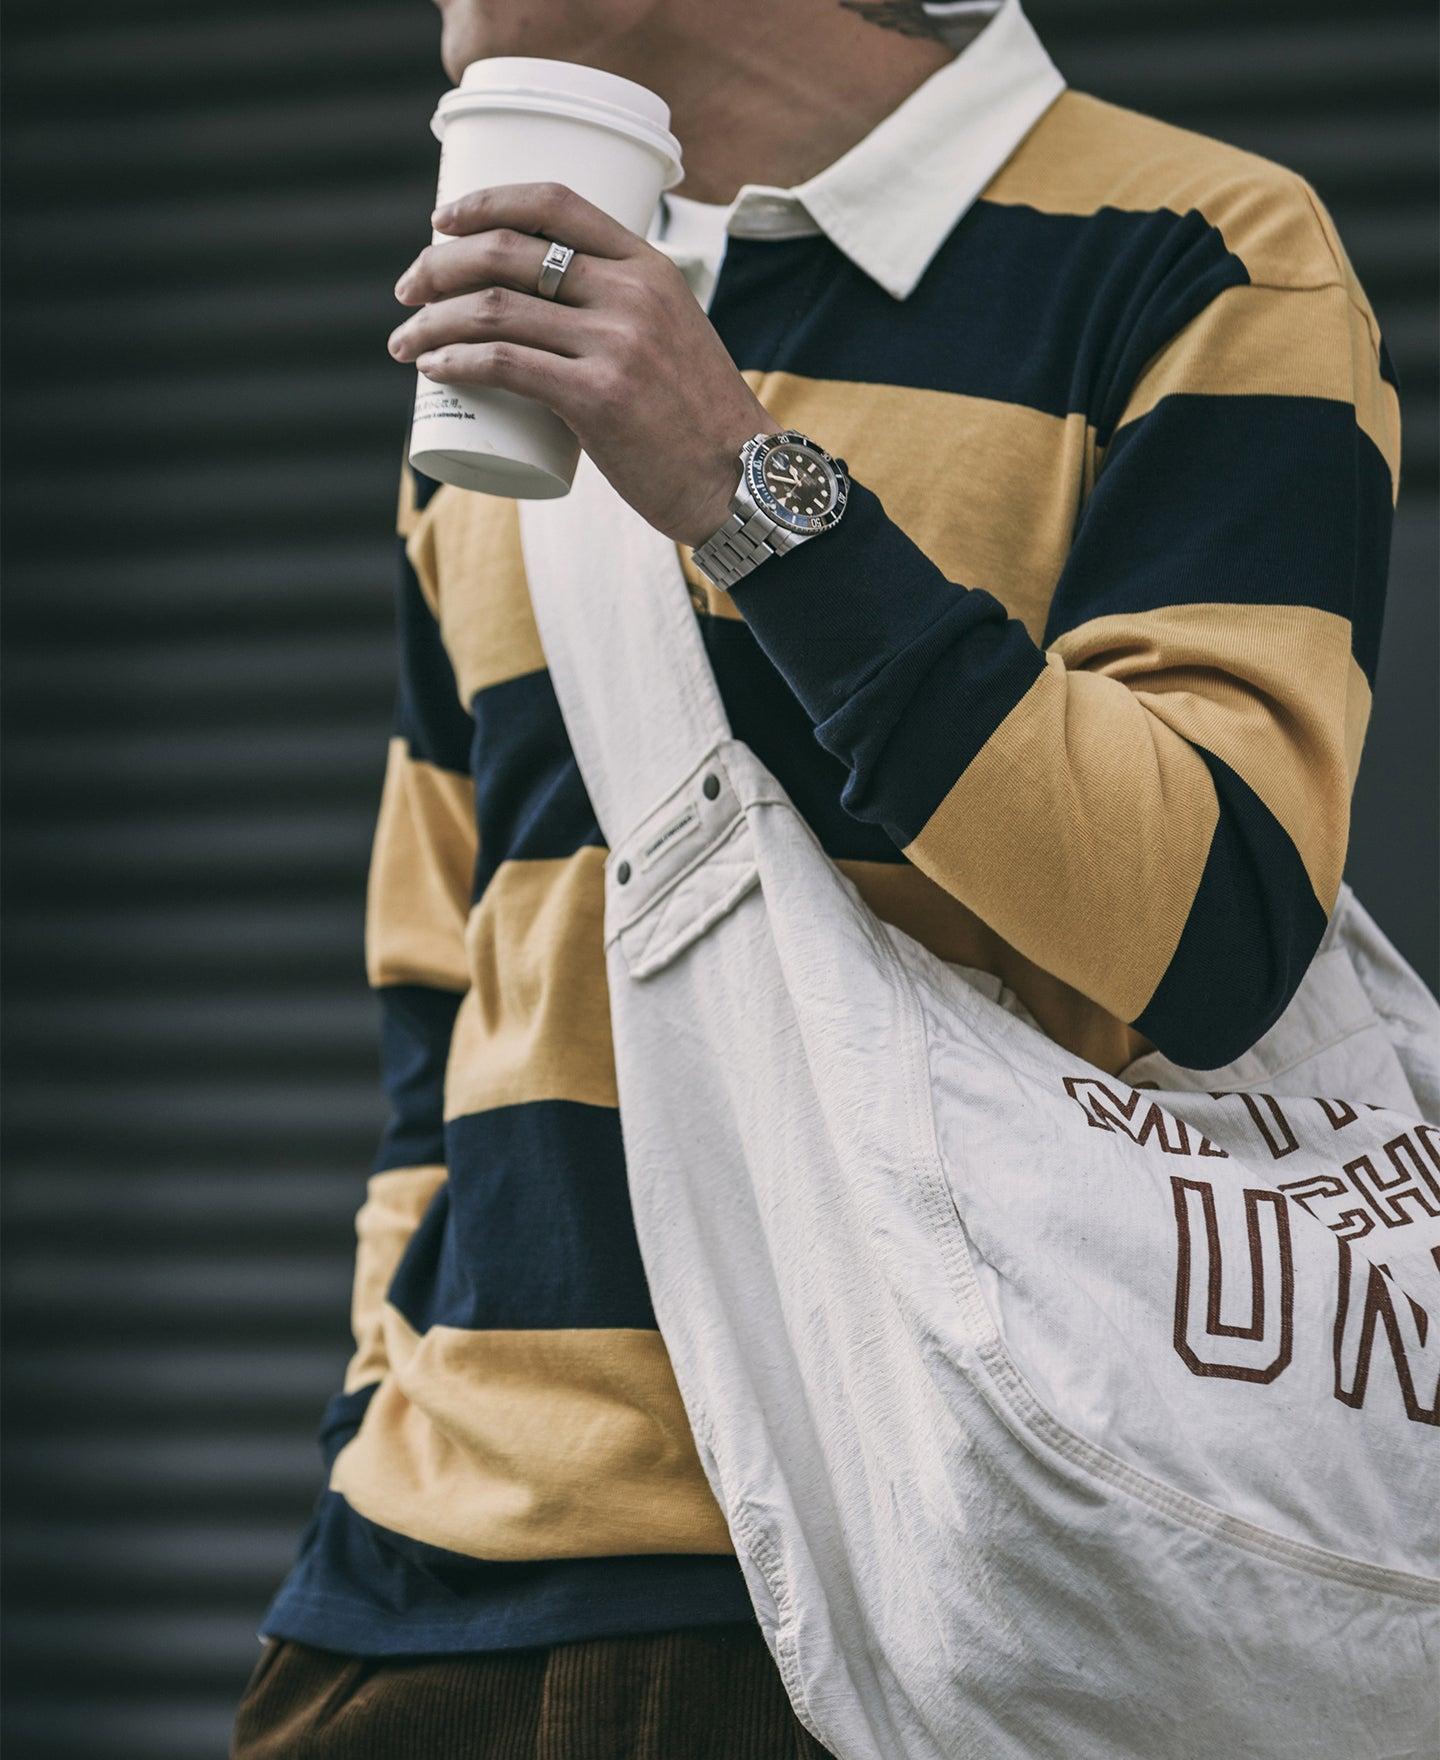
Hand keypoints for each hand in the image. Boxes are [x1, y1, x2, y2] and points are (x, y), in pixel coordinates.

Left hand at [388, 181, 779, 544]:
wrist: (741, 482)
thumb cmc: (698, 422)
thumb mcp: (673, 337)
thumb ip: (624, 314)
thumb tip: (551, 314)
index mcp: (649, 267)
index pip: (554, 203)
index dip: (486, 202)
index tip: (443, 221)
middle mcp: (631, 294)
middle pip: (508, 251)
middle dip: (438, 265)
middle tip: (408, 291)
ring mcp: (615, 345)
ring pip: (493, 309)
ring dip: (431, 320)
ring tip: (404, 341)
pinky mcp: (597, 399)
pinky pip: (503, 365)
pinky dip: (454, 361)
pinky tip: (432, 367)